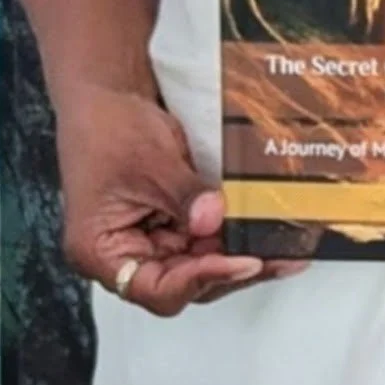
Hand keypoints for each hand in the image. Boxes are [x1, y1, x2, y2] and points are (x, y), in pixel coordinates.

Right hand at [56, 83, 313, 314]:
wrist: (105, 95)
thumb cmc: (108, 127)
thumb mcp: (151, 161)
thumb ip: (185, 196)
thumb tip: (214, 221)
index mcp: (101, 252)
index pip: (156, 288)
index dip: (201, 279)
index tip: (242, 262)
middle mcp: (125, 256)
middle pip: (182, 283)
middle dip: (230, 271)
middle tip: (278, 259)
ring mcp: (149, 241)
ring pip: (198, 264)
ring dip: (237, 257)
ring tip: (283, 249)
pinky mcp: (169, 224)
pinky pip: (203, 239)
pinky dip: (230, 235)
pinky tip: (262, 230)